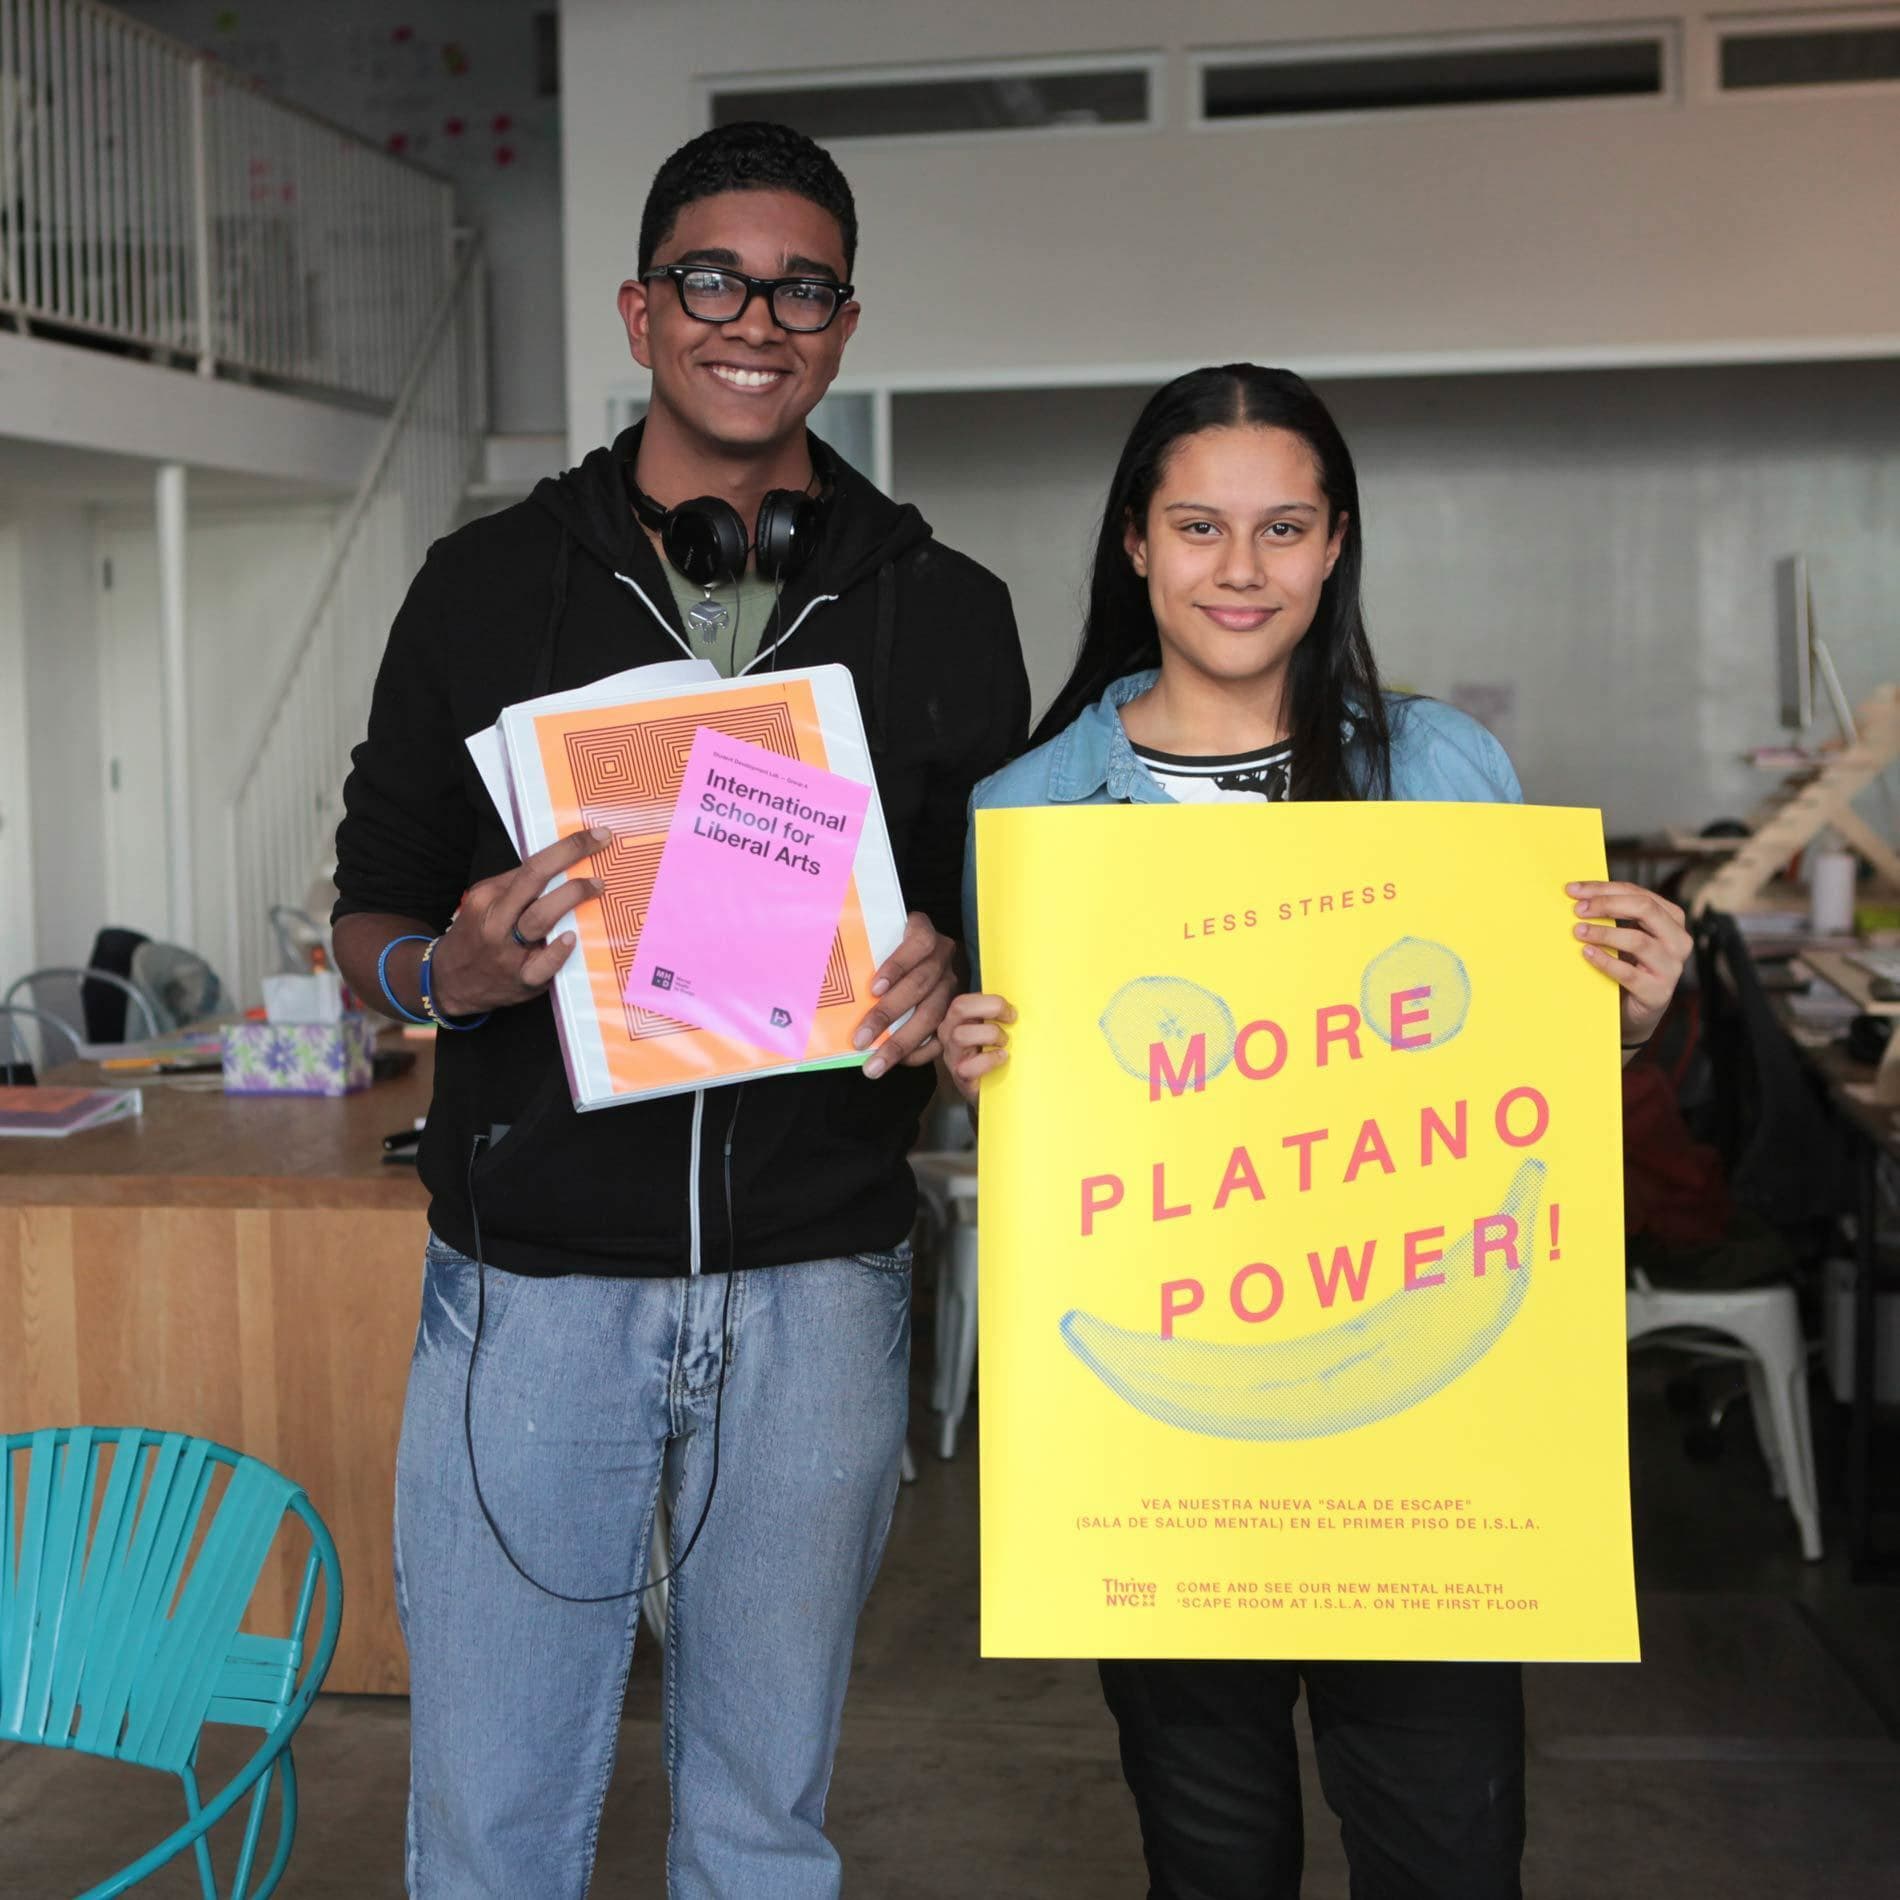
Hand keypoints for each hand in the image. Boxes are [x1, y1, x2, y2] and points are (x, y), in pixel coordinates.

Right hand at [429, 828, 611, 1016]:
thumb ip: (518, 887)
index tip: (597, 835)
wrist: (450, 980)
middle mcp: (497, 920)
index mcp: (489, 896)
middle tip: (602, 846)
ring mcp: (508, 952)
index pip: (532, 865)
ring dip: (571, 897)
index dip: (568, 847)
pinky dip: (558, 952)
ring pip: (539, 918)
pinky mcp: (522, 980)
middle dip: (571, 856)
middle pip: (534, 880)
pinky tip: (573, 938)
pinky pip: (542, 966)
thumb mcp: (487, 903)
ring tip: (597, 887)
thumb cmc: (478, 936)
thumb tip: (563, 864)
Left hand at [855, 911, 957, 1078]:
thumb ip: (867, 951)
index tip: (873, 989)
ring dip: (901, 1042)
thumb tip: (824, 979)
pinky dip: (920, 1051)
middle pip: (920, 985)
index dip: (897, 965)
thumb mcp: (884, 937)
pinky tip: (898, 1062)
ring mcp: (954, 985)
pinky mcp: (957, 1009)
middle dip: (888, 1014)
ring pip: (932, 1015)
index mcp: (924, 933)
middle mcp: (944, 958)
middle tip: (860, 1040)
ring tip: (875, 1064)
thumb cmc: (893, 947)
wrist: (932, 955)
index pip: (918, 942)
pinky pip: (943, 1035)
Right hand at [942, 992, 1014, 1105]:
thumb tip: (1018, 1002)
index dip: (990, 1000)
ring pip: (961, 1035)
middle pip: (959, 1008)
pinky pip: (968, 1067)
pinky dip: (989, 1060)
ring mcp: (952, 1055)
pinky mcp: (960, 1076)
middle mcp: (949, 1034)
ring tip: (1003, 1043)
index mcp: (958, 1019)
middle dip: (991, 1009)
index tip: (1011, 1011)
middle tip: (1011, 1020)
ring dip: (990, 1035)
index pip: (964, 1000)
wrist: (991, 1092)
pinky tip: (1001, 1058)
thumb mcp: (991, 1029)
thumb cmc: (993, 1055)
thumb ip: (996, 1015)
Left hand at [1568, 880, 1690, 1047]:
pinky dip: (1605, 961)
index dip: (1605, 889)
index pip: (1639, 894)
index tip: (1573, 890)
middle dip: (1607, 905)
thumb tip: (1577, 894)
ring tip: (1578, 931)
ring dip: (1604, 933)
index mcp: (1672, 919)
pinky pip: (1629, 973)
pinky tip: (1587, 953)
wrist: (1635, 1010)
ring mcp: (1671, 968)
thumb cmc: (1629, 964)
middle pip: (1645, 909)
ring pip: (1638, 941)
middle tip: (1577, 909)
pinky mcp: (1658, 993)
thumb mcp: (1627, 935)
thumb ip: (1615, 915)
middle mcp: (1678, 941)